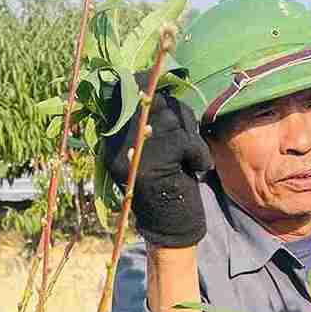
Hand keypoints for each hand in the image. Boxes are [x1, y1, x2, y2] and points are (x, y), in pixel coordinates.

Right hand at [99, 71, 213, 247]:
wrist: (169, 232)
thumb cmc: (167, 186)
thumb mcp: (153, 149)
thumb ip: (151, 120)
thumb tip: (156, 80)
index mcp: (111, 135)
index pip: (124, 90)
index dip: (147, 82)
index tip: (161, 85)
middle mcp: (114, 141)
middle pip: (152, 99)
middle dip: (178, 112)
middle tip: (188, 136)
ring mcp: (130, 153)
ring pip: (171, 118)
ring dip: (191, 135)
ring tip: (191, 157)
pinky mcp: (150, 165)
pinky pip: (184, 141)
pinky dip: (199, 153)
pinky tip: (198, 169)